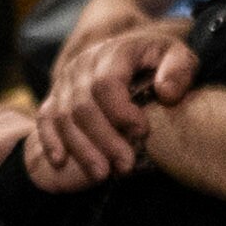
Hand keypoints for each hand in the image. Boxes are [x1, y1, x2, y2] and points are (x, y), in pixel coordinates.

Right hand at [29, 26, 185, 186]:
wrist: (136, 55)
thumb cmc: (161, 62)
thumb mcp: (180, 56)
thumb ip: (179, 70)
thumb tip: (166, 93)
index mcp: (114, 51)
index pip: (106, 83)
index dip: (121, 111)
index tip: (142, 133)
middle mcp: (83, 64)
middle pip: (82, 105)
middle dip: (104, 139)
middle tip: (125, 166)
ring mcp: (65, 80)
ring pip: (62, 117)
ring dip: (81, 149)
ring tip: (102, 174)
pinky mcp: (55, 96)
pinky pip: (45, 118)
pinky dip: (50, 140)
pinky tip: (61, 162)